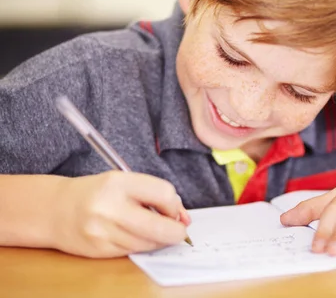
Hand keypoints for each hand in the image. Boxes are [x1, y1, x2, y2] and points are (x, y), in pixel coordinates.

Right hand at [52, 171, 190, 257]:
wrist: (54, 210)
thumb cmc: (96, 193)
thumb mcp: (123, 181)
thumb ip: (154, 194)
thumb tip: (183, 217)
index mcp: (119, 183)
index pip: (164, 194)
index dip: (175, 205)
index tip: (173, 209)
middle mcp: (110, 207)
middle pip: (160, 227)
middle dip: (176, 231)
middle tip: (179, 230)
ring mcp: (103, 231)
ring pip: (149, 243)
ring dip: (159, 239)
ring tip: (152, 229)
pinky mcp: (99, 249)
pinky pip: (134, 251)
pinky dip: (142, 245)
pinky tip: (136, 236)